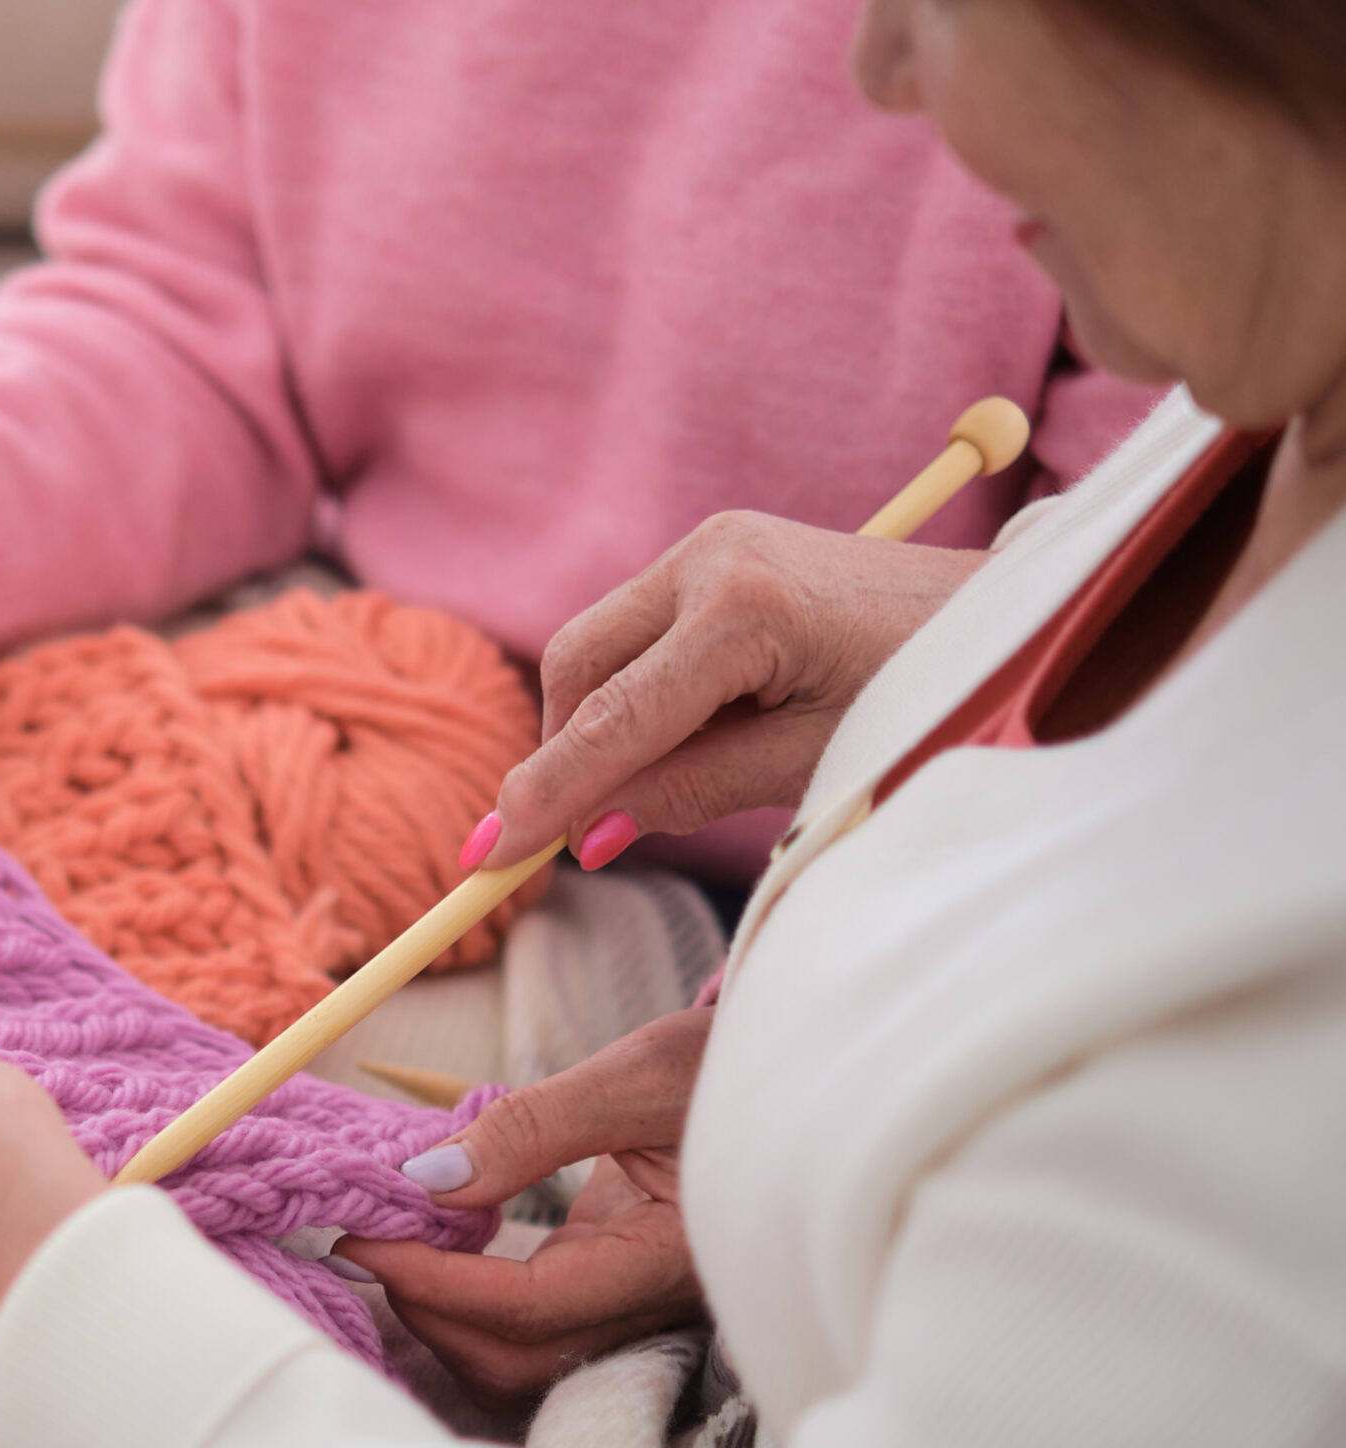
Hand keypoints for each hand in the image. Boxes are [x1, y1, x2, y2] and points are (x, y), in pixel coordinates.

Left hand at [333, 1007, 712, 1400]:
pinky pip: (536, 1325)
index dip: (434, 1283)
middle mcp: (662, 1303)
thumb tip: (428, 1181)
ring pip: (524, 1359)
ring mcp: (642, 1304)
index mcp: (675, 1258)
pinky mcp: (620, 1285)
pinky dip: (473, 1301)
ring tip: (394, 1244)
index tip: (360, 1239)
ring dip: (446, 1316)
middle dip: (429, 1310)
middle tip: (363, 1243)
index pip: (531, 1308)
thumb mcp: (635, 1075)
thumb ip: (532, 1128)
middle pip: (522, 1358)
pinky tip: (443, 1244)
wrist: (788, 1071)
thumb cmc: (725, 1062)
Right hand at [481, 513, 983, 866]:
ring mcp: (710, 542)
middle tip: (574, 834)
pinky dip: (635, 692)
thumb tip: (587, 834)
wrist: (1008, 618)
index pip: (610, 720)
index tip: (488, 854)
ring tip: (659, 786)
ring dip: (599, 721)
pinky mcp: (718, 550)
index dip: (546, 794)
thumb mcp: (813, 763)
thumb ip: (691, 792)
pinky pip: (637, 631)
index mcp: (743, 608)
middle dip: (563, 751)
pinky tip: (685, 737)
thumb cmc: (932, 695)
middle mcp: (709, 554)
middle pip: (576, 665)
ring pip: (596, 646)